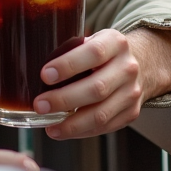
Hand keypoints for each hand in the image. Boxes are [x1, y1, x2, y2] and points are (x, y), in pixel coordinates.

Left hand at [33, 28, 170, 139]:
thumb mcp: (92, 39)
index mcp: (115, 43)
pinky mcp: (132, 113)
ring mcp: (132, 92)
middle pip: (96, 88)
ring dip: (72, 124)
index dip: (68, 65)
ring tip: (50, 126)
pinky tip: (64, 130)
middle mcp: (128, 67)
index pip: (93, 53)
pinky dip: (82, 131)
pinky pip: (105, 127)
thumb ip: (69, 48)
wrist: (140, 64)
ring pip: (101, 114)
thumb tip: (29, 60)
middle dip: (64, 99)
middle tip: (40, 104)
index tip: (44, 75)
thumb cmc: (103, 52)